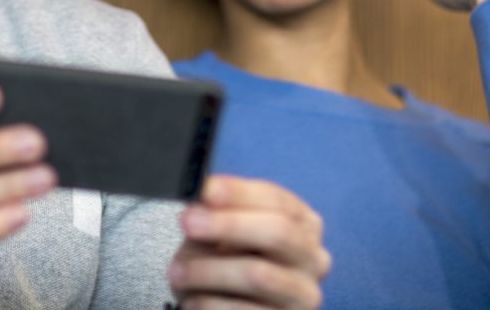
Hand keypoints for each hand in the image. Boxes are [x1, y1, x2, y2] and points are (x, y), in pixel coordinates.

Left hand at [168, 176, 329, 308]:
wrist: (231, 306)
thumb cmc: (228, 258)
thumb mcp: (223, 230)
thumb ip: (216, 213)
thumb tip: (200, 202)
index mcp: (302, 222)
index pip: (275, 198)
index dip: (239, 192)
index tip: (206, 190)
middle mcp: (312, 258)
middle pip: (277, 232)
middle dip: (227, 224)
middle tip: (187, 222)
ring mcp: (304, 296)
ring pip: (259, 275)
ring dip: (208, 270)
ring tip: (176, 271)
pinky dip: (209, 302)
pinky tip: (192, 299)